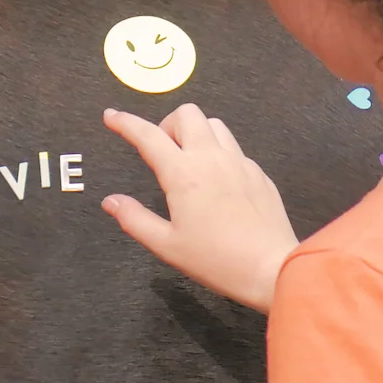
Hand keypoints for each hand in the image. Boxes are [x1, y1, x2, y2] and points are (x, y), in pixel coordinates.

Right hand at [101, 104, 298, 312]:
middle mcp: (212, 158)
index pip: (148, 136)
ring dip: (195, 133)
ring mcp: (239, 162)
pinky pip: (234, 148)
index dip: (125, 122)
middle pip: (187, 114)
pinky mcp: (258, 173)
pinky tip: (217, 182)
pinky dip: (218, 153)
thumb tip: (111, 201)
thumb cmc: (216, 260)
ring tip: (189, 162)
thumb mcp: (166, 245)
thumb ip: (134, 219)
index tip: (112, 116)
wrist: (270, 268)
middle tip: (161, 152)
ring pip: (214, 125)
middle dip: (167, 124)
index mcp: (184, 174)